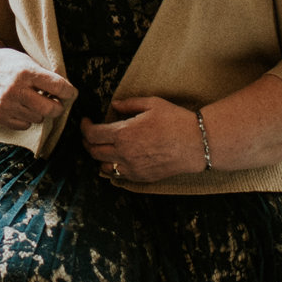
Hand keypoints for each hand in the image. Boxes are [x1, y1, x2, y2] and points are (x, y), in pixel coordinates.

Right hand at [0, 48, 77, 130]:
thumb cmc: (6, 65)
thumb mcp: (25, 61)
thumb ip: (43, 74)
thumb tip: (65, 90)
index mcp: (26, 71)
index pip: (58, 86)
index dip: (69, 92)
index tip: (71, 93)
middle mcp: (16, 89)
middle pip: (50, 108)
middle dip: (58, 107)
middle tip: (57, 104)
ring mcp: (6, 104)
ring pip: (38, 118)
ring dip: (39, 112)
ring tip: (31, 102)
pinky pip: (25, 125)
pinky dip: (27, 119)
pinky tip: (21, 108)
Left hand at [80, 96, 205, 183]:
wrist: (197, 144)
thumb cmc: (176, 120)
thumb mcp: (152, 103)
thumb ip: (129, 104)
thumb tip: (114, 105)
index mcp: (123, 133)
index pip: (92, 134)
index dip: (84, 127)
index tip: (86, 121)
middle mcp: (124, 153)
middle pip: (94, 151)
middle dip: (87, 142)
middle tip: (90, 134)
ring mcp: (132, 168)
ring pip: (104, 167)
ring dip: (99, 157)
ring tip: (103, 147)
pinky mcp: (142, 177)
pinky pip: (119, 175)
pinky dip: (113, 167)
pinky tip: (118, 158)